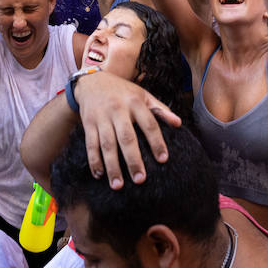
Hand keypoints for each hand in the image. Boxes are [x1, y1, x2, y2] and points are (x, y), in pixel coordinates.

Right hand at [75, 71, 181, 189]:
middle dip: (133, 160)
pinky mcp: (88, 124)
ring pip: (107, 145)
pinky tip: (99, 175)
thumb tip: (179, 124)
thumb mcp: (142, 95)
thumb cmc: (123, 92)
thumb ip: (160, 109)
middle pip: (127, 138)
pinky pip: (90, 145)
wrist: (92, 82)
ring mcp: (101, 117)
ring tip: (118, 185)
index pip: (149, 124)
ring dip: (112, 166)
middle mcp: (118, 110)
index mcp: (135, 102)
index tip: (163, 160)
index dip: (156, 142)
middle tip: (140, 180)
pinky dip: (94, 161)